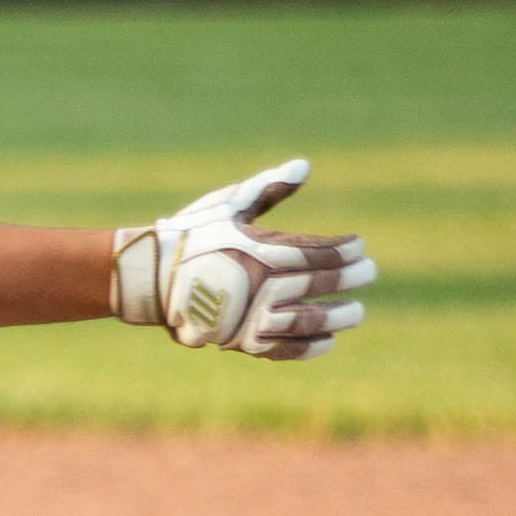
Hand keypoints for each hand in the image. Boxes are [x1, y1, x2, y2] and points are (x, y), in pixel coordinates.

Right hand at [111, 158, 373, 359]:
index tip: (359, 247)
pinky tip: (328, 342)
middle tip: (369, 273)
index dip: (344, 250)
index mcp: (258, 249)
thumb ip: (267, 189)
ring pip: (305, 320)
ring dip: (336, 317)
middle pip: (317, 284)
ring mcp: (247, 315)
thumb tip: (304, 167)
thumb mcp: (227, 205)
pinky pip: (280, 348)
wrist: (147, 275)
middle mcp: (257, 284)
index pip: (316, 252)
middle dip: (347, 279)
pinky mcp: (236, 339)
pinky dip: (307, 348)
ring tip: (357, 313)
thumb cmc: (190, 235)